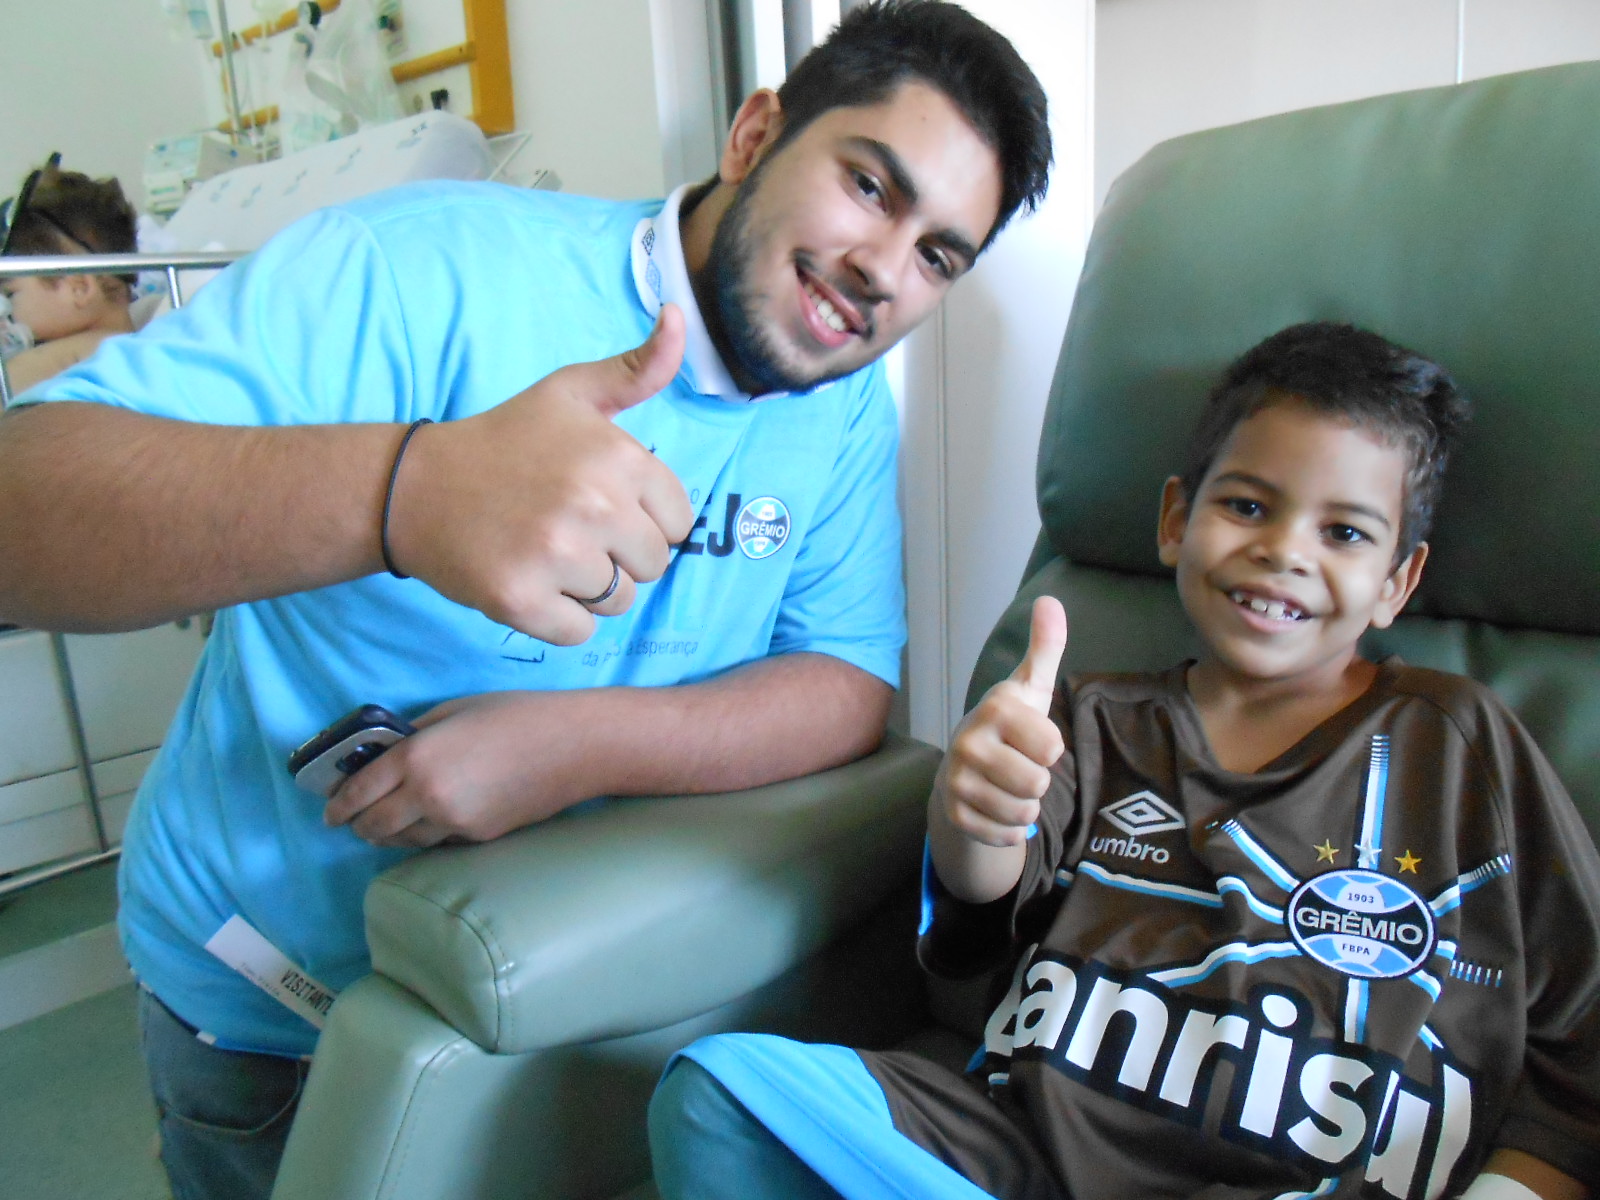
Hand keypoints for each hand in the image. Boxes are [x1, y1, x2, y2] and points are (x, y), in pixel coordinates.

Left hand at [322, 691, 602, 847]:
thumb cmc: (515, 716)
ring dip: (388, 833)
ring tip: (390, 820)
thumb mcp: (455, 711)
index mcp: (416, 758)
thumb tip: (386, 752)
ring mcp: (453, 823)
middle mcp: (427, 797)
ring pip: (401, 841)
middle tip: (354, 817)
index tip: (329, 810)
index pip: (356, 792)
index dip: (336, 805)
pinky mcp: (477, 839)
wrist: (573, 747)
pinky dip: (424, 834)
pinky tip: (430, 820)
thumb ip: (414, 734)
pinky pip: (435, 842)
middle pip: (371, 827)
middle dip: (357, 824)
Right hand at [385, 306, 696, 644]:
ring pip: (619, 602)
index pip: (678, 522)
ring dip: (589, 589)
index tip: (598, 503)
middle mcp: (594, 504)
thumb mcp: (571, 394)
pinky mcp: (521, 601)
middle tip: (566, 529)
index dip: (642, 518)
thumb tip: (679, 315)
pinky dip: (557, 618)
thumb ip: (637, 368)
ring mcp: (556, 556)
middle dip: (618, 555)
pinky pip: (580, 632)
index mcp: (619, 458)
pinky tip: (528, 580)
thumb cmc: (506, 441)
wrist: (415, 487)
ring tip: (545, 553)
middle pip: (653, 565)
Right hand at [940, 595, 1067, 846]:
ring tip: (1008, 786)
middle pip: (1038, 783)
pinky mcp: (955, 814)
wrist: (960, 768)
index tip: (1030, 738)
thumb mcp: (1028, 687)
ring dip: (1026, 805)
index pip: (1053, 747)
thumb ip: (1045, 647)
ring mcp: (958, 780)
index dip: (1049, 747)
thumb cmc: (1007, 726)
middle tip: (1018, 765)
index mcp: (995, 709)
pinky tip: (996, 808)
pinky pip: (1006, 835)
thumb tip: (1050, 600)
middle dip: (1038, 780)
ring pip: (1024, 813)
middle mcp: (969, 743)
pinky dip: (1010, 829)